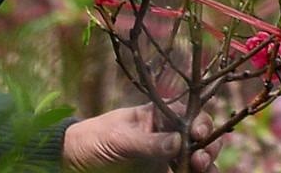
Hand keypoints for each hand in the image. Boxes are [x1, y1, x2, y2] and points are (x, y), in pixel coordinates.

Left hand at [61, 104, 221, 170]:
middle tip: (200, 160)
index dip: (200, 121)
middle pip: (199, 138)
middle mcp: (166, 136)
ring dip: (205, 165)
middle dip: (208, 146)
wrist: (73, 163)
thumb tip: (179, 141)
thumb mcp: (119, 138)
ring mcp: (164, 158)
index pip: (188, 115)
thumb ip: (148, 141)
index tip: (200, 134)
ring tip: (201, 171)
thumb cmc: (93, 140)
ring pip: (196, 160)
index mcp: (157, 116)